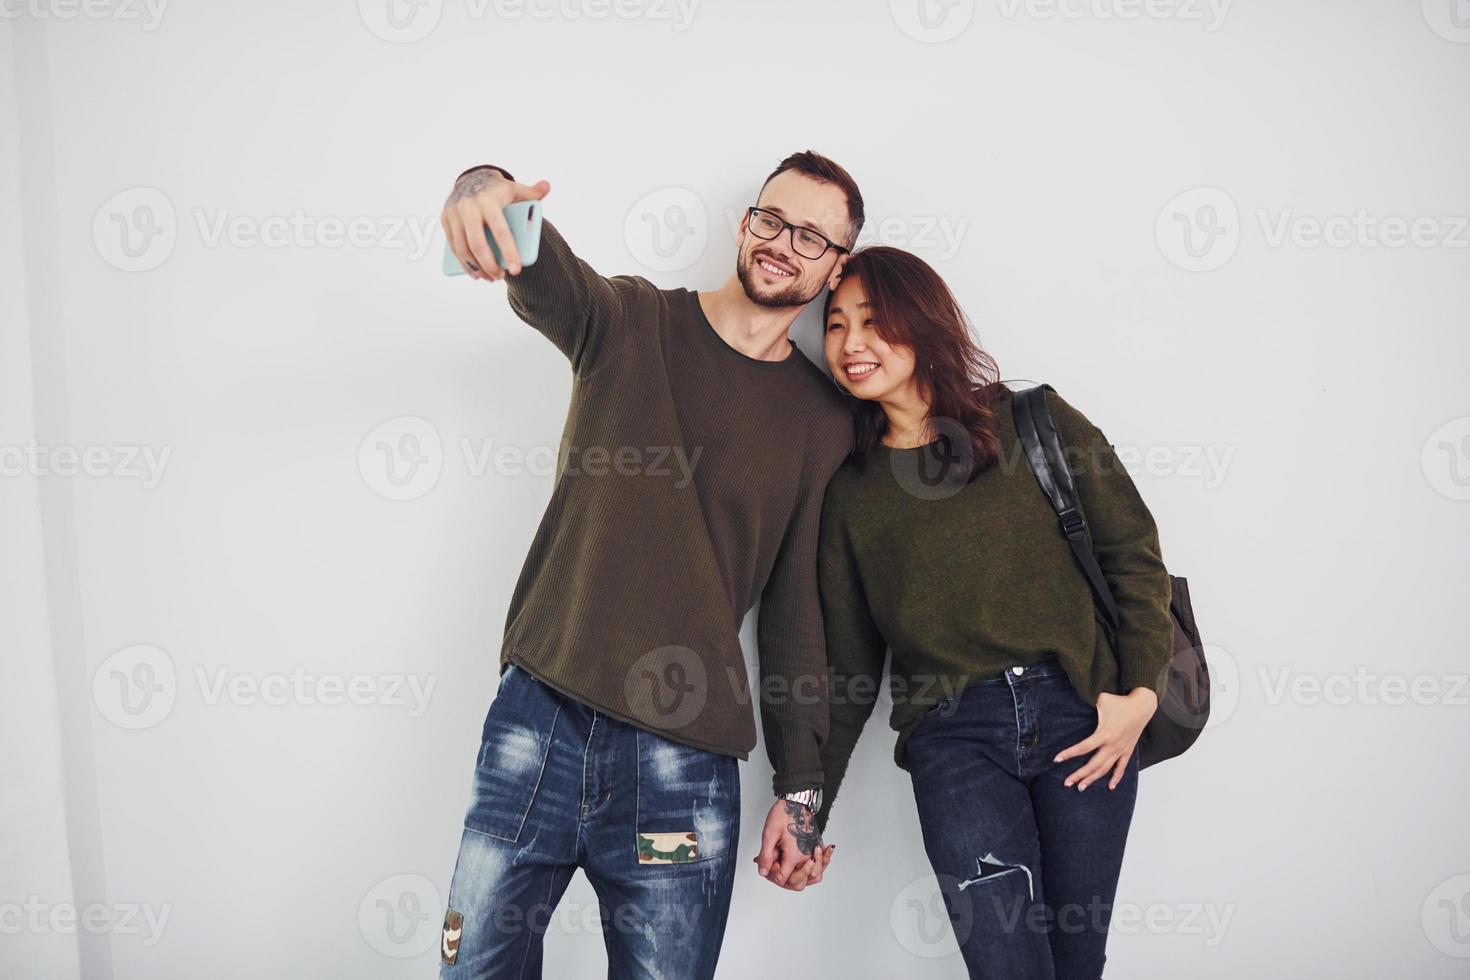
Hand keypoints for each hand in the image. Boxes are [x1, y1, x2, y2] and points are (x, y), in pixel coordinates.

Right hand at [441, 166, 549, 280]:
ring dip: (476, 268)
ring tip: (489, 277)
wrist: (469, 179)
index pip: (500, 231)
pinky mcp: (445, 220)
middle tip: (500, 277)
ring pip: (463, 249)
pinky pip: (453, 247)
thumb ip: (531, 192)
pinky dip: (464, 263)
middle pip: (477, 244)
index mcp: (488, 201)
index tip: (516, 270)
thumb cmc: (497, 190)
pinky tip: (475, 272)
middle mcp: (468, 207)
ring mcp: (454, 214)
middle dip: (489, 265)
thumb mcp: (514, 189)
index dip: (509, 252)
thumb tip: (546, 186)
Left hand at [753, 798, 833, 890]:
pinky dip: (815, 869)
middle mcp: (807, 857)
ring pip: (813, 878)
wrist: (797, 801)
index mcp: (794, 855)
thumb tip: (763, 871)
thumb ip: (765, 856)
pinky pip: (821, 866)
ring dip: (800, 877)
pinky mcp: (816, 849)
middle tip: (775, 864)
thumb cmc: (784, 814)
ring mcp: (813, 853)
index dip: (772, 873)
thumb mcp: (769, 834)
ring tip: (788, 867)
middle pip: (797, 884)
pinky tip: (808, 863)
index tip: (768, 861)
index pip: (782, 879)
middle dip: (784, 879)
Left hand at [1054, 687, 1157, 791]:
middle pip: (1093, 764)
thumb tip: (1070, 700)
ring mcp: (1121, 749)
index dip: (1069, 754)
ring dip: (1093, 779)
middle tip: (1066, 783)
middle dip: (1079, 775)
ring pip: (1105, 769)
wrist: (1142, 705)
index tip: (1056, 759)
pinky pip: (1122, 767)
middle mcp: (1113, 745)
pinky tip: (1110, 787)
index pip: (1083, 747)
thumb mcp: (1101, 699)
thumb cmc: (1119, 701)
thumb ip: (1086, 701)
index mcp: (1105, 733)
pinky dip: (1116, 778)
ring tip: (1080, 787)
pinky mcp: (1128, 751)